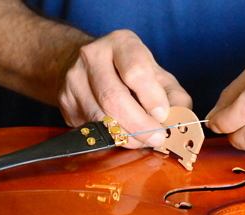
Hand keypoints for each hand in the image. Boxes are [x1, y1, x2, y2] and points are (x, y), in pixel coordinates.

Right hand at [58, 29, 191, 148]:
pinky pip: (90, 128)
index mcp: (121, 44)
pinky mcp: (65, 101)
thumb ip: (174, 96)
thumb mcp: (157, 75)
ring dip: (126, 136)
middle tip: (156, 138)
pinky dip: (110, 138)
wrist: (88, 66)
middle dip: (140, 125)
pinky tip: (123, 135)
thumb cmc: (130, 72)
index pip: (135, 71)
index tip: (163, 116)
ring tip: (142, 140)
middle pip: (114, 98)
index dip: (151, 98)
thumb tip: (179, 120)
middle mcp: (93, 56)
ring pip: (100, 118)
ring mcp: (74, 79)